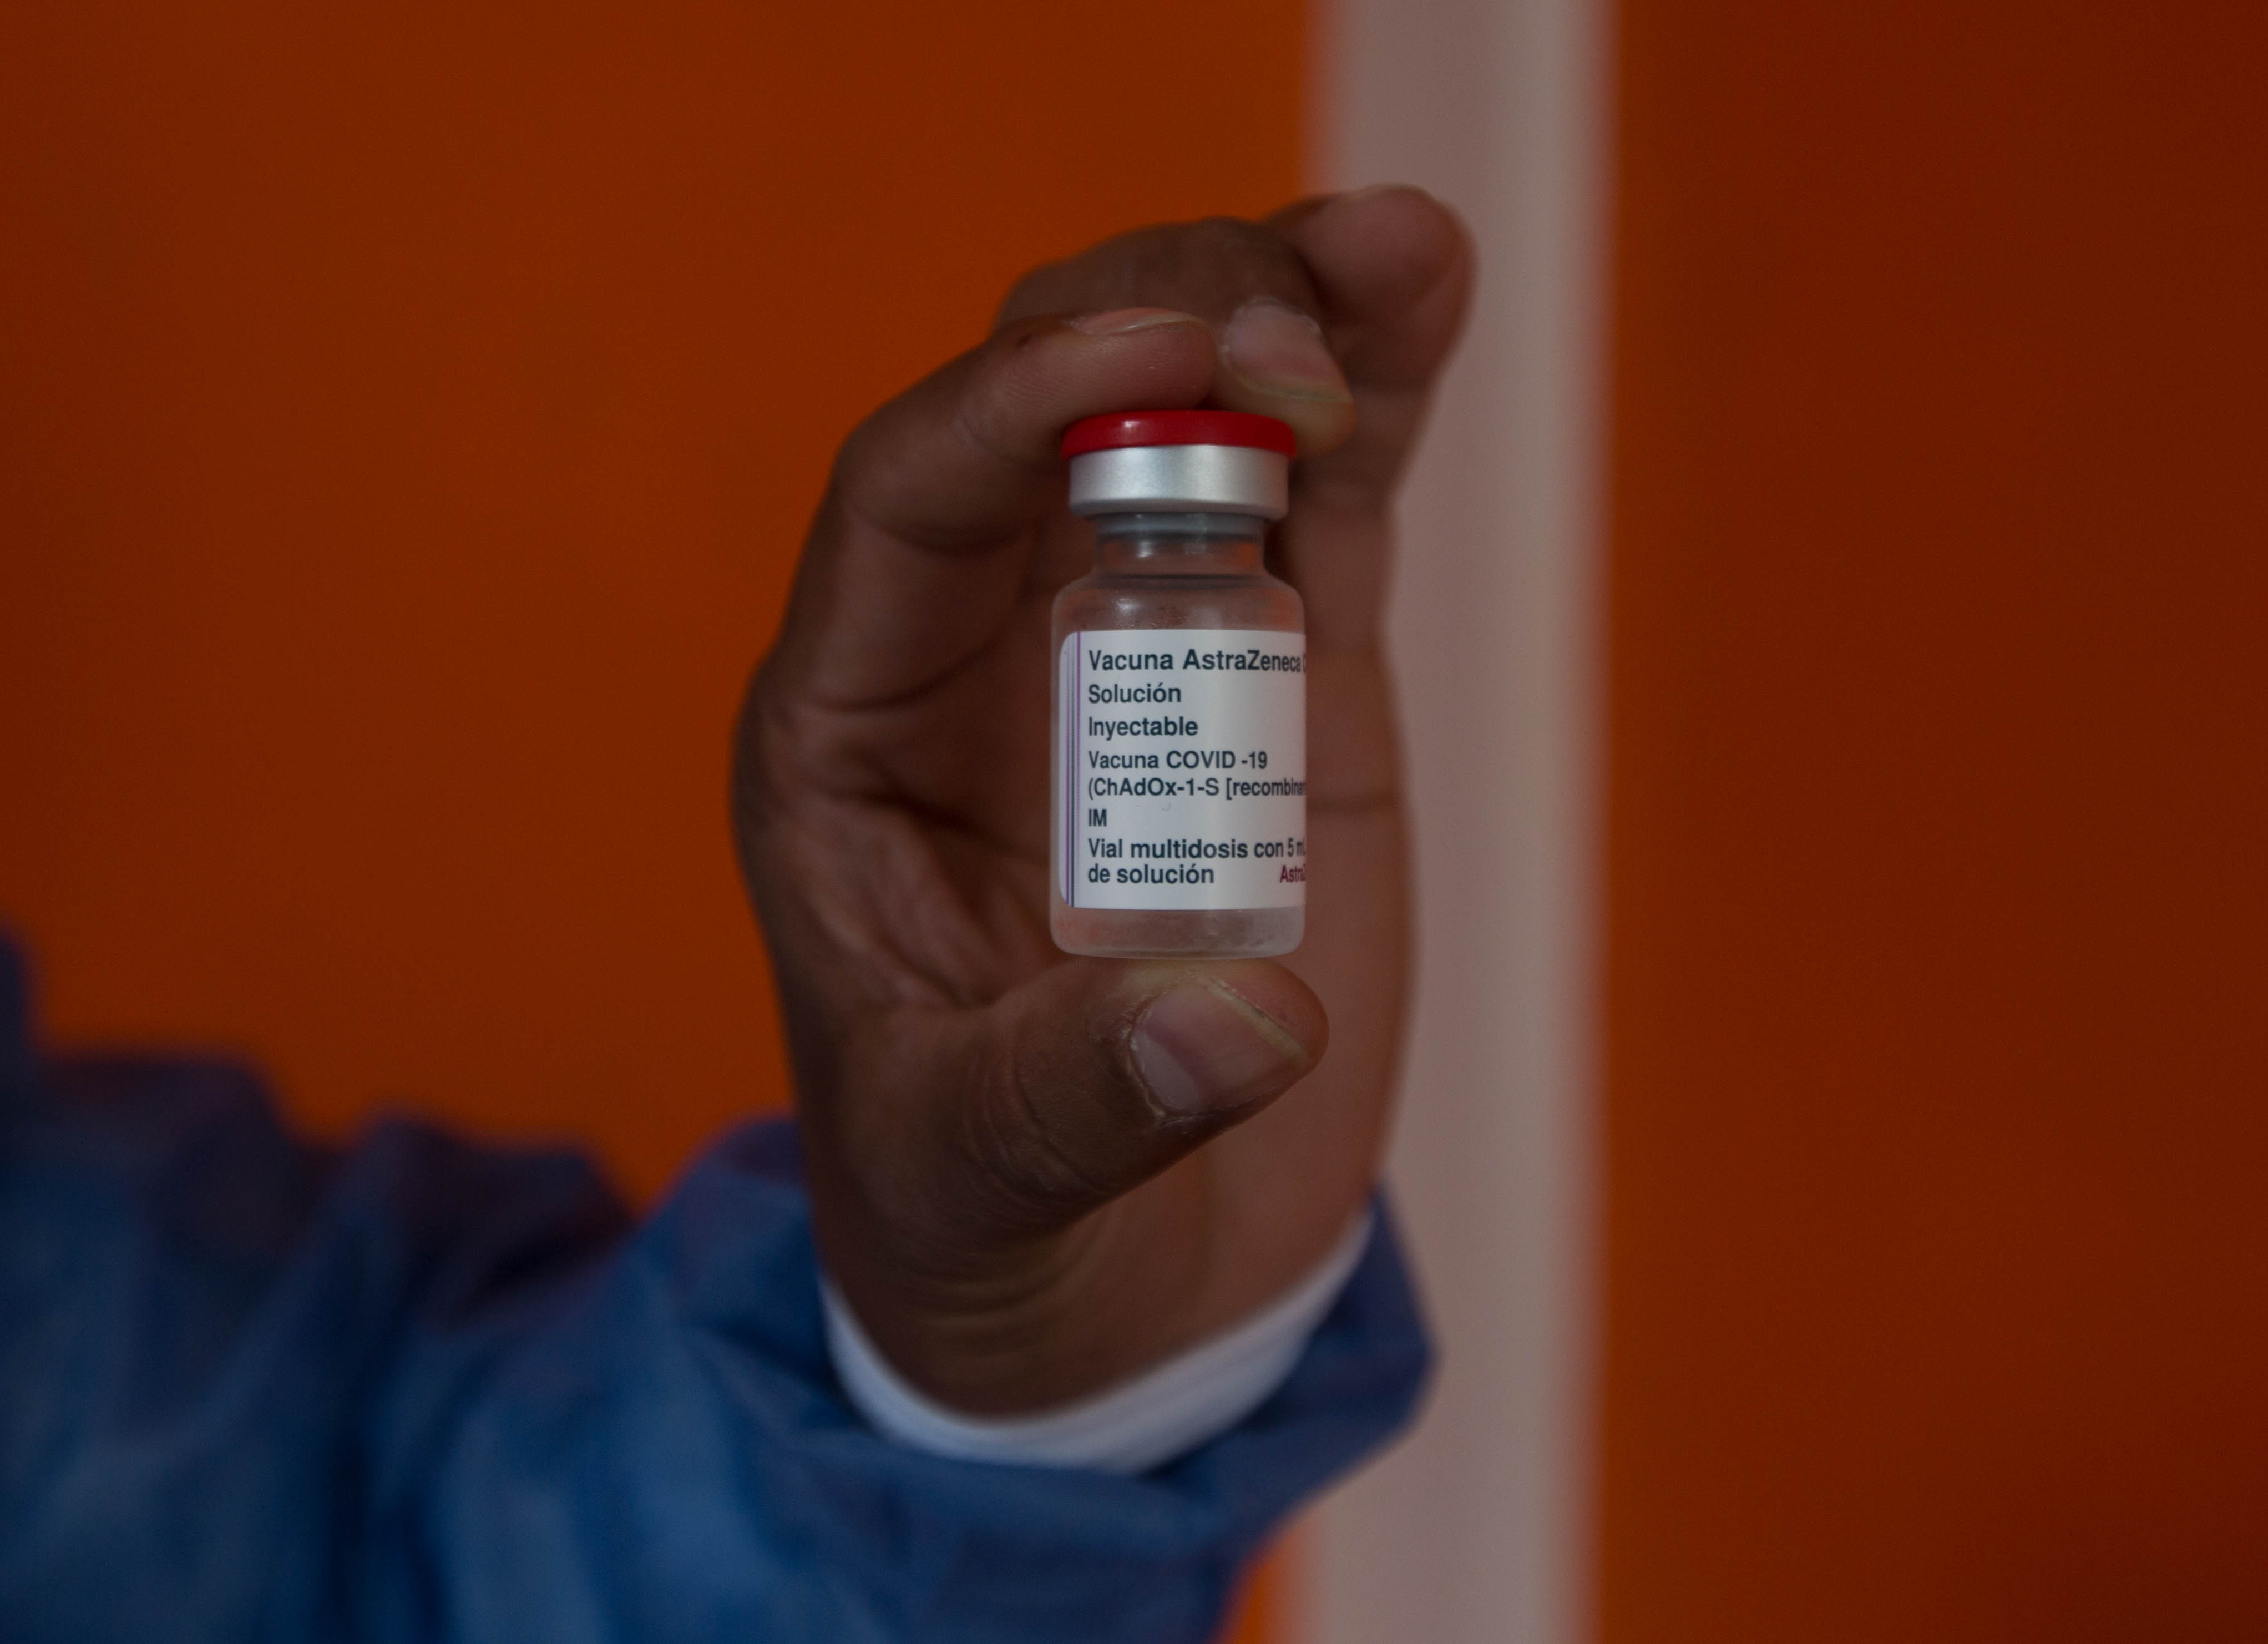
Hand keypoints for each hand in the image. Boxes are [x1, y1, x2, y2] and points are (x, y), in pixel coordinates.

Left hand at [735, 187, 1471, 1412]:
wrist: (1109, 1282)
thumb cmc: (991, 1221)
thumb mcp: (982, 1182)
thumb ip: (1075, 1106)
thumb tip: (1238, 1020)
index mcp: (851, 736)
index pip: (905, 499)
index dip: (1013, 400)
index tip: (1154, 357)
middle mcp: (979, 654)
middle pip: (1045, 405)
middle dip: (1161, 333)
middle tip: (1290, 360)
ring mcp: (1135, 651)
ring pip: (1185, 414)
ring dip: (1276, 314)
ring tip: (1387, 258)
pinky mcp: (1268, 681)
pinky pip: (1311, 504)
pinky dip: (1367, 397)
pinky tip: (1416, 290)